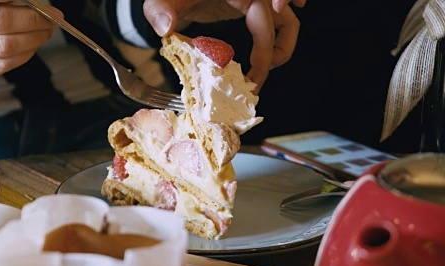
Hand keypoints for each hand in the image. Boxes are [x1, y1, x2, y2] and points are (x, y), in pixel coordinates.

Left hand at [143, 0, 303, 90]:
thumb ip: (160, 9)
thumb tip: (166, 28)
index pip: (262, 0)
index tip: (280, 8)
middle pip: (280, 19)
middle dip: (271, 51)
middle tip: (254, 78)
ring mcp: (253, 3)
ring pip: (286, 24)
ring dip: (280, 49)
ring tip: (258, 74)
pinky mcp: (251, 12)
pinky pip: (275, 29)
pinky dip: (276, 45)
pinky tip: (264, 64)